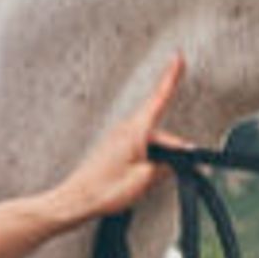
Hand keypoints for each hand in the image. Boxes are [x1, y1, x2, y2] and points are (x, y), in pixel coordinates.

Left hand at [52, 51, 187, 225]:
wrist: (76, 200)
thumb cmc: (104, 190)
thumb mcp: (145, 179)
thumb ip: (166, 167)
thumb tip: (177, 162)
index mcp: (136, 130)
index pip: (159, 97)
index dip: (171, 76)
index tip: (178, 57)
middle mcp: (126, 129)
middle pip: (162, 133)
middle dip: (174, 152)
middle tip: (182, 171)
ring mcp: (119, 138)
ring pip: (152, 144)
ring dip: (159, 160)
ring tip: (146, 182)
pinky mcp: (115, 148)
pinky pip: (140, 150)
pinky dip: (148, 162)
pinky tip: (140, 178)